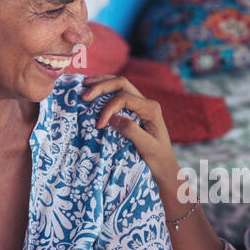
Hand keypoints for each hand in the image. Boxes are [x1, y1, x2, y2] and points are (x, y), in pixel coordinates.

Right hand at [81, 75, 179, 195]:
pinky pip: (118, 94)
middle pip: (121, 84)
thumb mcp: (146, 147)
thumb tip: (112, 118)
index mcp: (151, 109)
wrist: (165, 166)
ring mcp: (140, 104)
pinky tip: (93, 92)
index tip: (99, 125)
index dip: (108, 108)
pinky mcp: (134, 109)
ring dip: (101, 83)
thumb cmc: (157, 158)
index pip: (124, 98)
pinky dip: (104, 91)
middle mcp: (146, 102)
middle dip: (101, 86)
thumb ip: (131, 131)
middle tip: (84, 95)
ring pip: (119, 85)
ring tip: (84, 85)